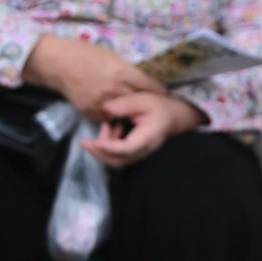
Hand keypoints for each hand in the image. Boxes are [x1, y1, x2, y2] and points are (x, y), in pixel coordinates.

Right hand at [23, 34, 163, 120]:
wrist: (58, 64)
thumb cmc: (85, 54)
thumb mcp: (110, 55)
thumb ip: (125, 69)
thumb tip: (138, 77)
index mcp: (120, 72)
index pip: (146, 84)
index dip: (156, 88)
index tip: (164, 91)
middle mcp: (112, 89)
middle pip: (137, 100)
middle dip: (144, 100)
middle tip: (151, 101)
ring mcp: (100, 102)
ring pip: (123, 112)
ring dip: (128, 110)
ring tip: (135, 108)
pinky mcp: (89, 111)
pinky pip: (106, 117)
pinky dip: (111, 114)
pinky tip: (113, 109)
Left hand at [82, 91, 206, 168]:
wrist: (174, 115)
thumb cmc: (160, 106)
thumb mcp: (144, 99)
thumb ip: (125, 103)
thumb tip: (106, 108)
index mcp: (148, 137)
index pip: (127, 148)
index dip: (109, 147)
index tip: (94, 142)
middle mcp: (144, 149)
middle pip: (119, 161)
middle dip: (99, 153)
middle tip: (87, 140)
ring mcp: (140, 153)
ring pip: (116, 161)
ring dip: (103, 149)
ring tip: (106, 126)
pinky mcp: (134, 153)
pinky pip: (118, 157)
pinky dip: (108, 147)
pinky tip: (113, 129)